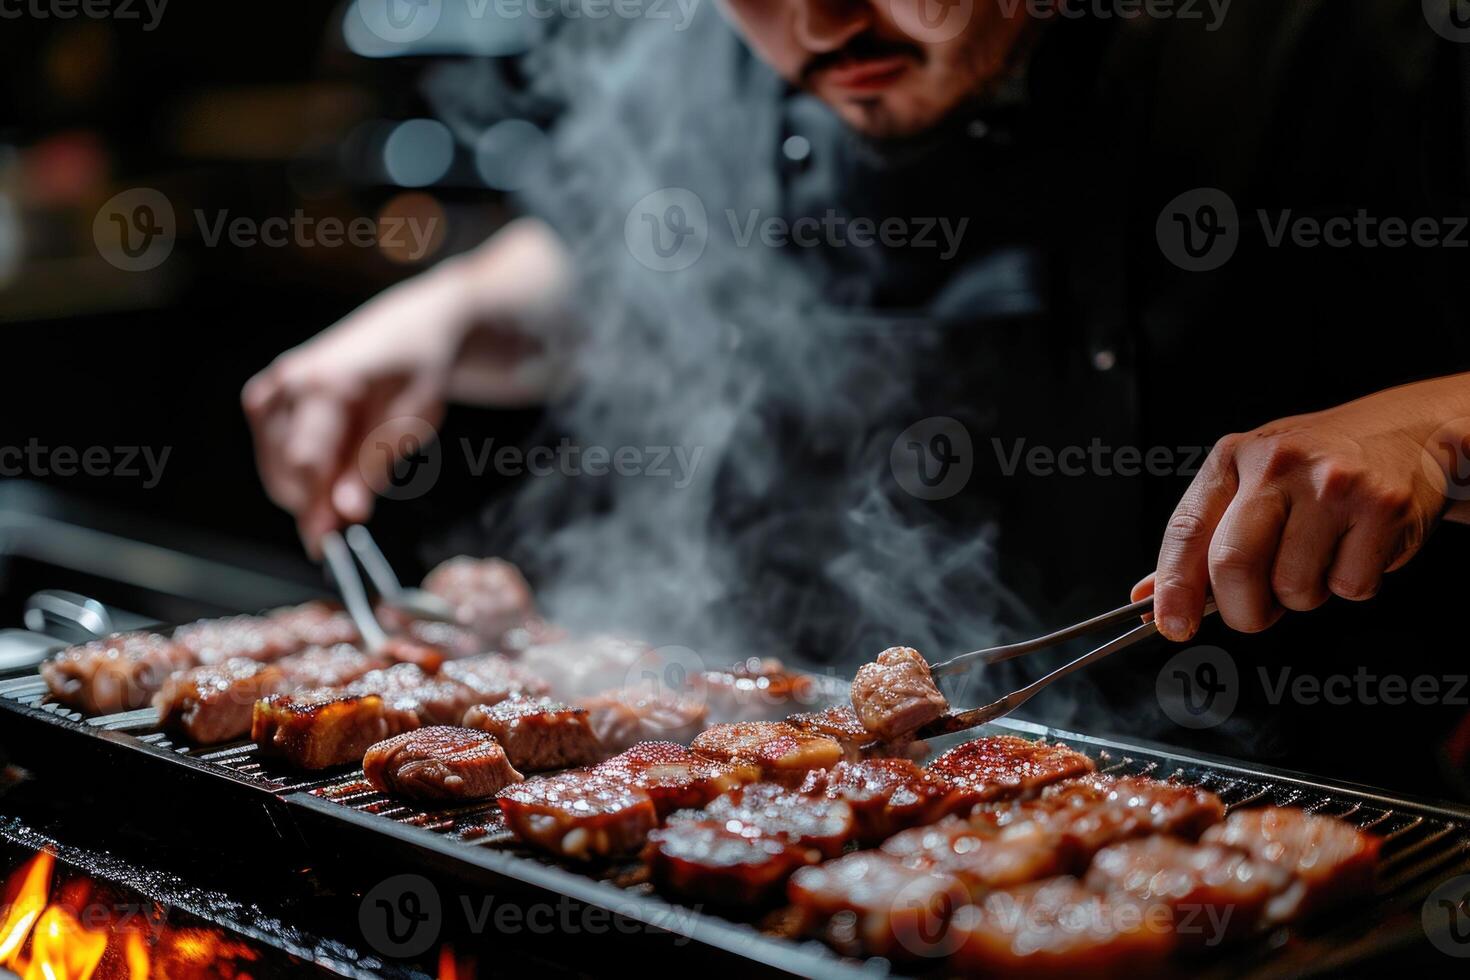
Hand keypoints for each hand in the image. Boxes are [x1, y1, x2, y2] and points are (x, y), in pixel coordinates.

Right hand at [242, 273, 463, 553]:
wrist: (410, 329)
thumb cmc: (417, 372)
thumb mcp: (409, 423)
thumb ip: (372, 469)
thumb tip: (345, 514)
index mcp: (325, 384)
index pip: (304, 463)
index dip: (312, 511)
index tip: (325, 547)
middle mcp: (288, 381)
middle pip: (283, 468)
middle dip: (312, 502)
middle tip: (350, 514)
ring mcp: (273, 386)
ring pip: (274, 464)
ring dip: (306, 485)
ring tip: (354, 469)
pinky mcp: (268, 395)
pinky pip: (272, 449)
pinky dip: (298, 467)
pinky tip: (334, 458)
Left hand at [1138, 375, 1469, 639]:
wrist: (1411, 432)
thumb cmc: (1316, 467)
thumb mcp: (1250, 481)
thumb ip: (1201, 537)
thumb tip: (1148, 594)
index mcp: (1232, 458)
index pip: (1187, 530)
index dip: (1174, 586)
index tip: (1171, 625)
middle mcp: (1277, 464)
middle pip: (1233, 565)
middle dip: (1242, 611)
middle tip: (1258, 611)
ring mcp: (1332, 484)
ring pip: (1294, 587)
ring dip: (1303, 596)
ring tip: (1319, 555)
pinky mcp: (1383, 507)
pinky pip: (1350, 587)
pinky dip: (1351, 584)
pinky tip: (1357, 546)